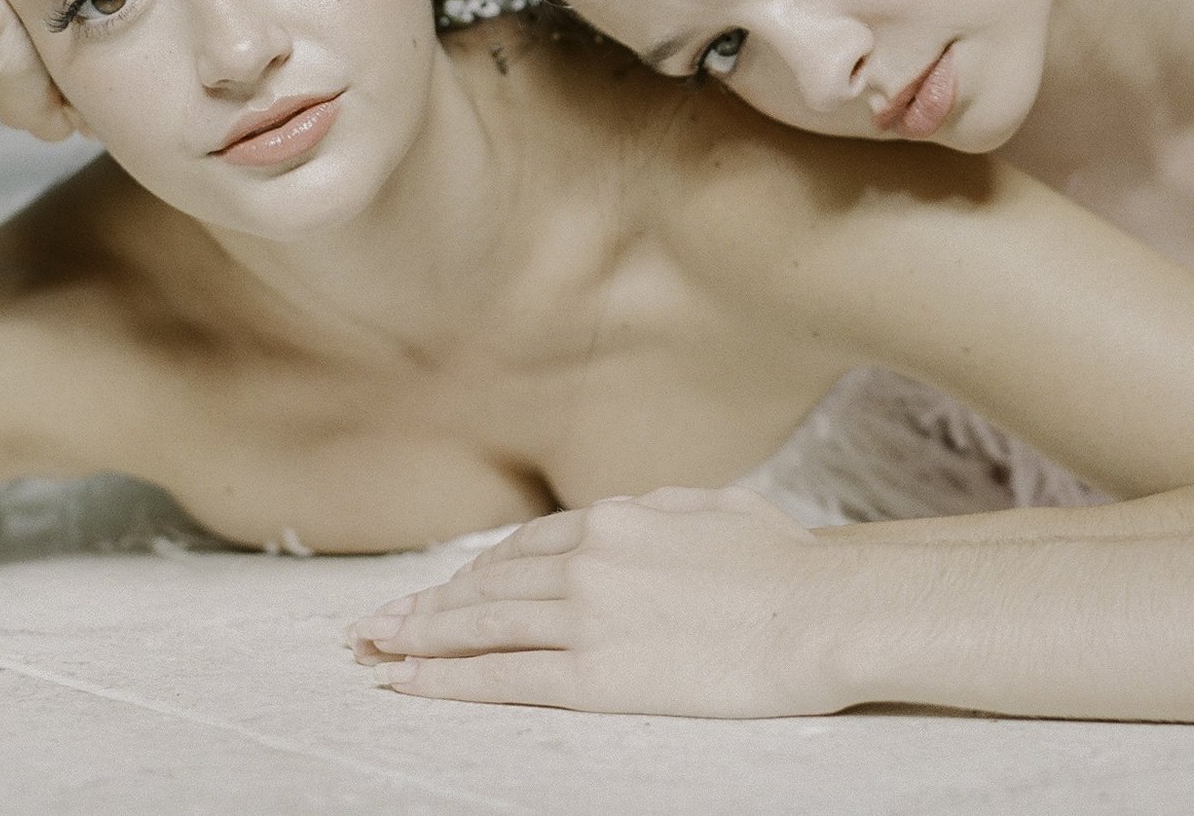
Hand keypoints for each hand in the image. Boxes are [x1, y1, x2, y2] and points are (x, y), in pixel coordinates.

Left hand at [345, 486, 845, 717]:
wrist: (818, 612)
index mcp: (616, 518)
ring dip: (419, 637)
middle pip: (488, 583)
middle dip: (428, 603)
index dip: (480, 569)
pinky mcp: (594, 675)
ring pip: (480, 625)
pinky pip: (500, 676)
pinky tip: (408, 682)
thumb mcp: (718, 510)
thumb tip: (637, 513)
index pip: (526, 545)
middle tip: (378, 620)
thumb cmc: (787, 565)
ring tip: (375, 648)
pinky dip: (445, 678)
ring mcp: (585, 617)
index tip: (449, 585)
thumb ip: (662, 511)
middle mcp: (588, 560)